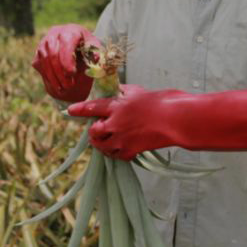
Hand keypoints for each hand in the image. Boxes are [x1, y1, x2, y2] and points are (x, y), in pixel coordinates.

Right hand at [32, 24, 101, 101]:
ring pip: (44, 60)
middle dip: (60, 72)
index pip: (66, 42)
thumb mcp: (94, 49)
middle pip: (53, 53)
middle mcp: (55, 33)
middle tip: (69, 86)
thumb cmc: (86, 48)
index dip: (67, 58)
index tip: (71, 73)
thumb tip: (96, 58)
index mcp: (71, 30)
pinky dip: (48, 76)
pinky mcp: (38, 52)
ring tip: (63, 88)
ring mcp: (44, 42)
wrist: (75, 47)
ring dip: (53, 76)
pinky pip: (39, 64)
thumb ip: (96, 52)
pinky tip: (56, 85)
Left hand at [69, 85, 246, 159]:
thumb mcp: (140, 91)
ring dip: (102, 144)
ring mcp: (123, 139)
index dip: (79, 109)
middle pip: (94, 132)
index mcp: (118, 105)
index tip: (69, 111)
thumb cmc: (163, 101)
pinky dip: (116, 153)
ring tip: (106, 141)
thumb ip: (125, 92)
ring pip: (103, 147)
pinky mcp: (133, 151)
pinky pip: (117, 156)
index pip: (92, 107)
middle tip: (98, 130)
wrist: (177, 120)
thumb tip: (117, 90)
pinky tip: (121, 149)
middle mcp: (116, 123)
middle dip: (93, 132)